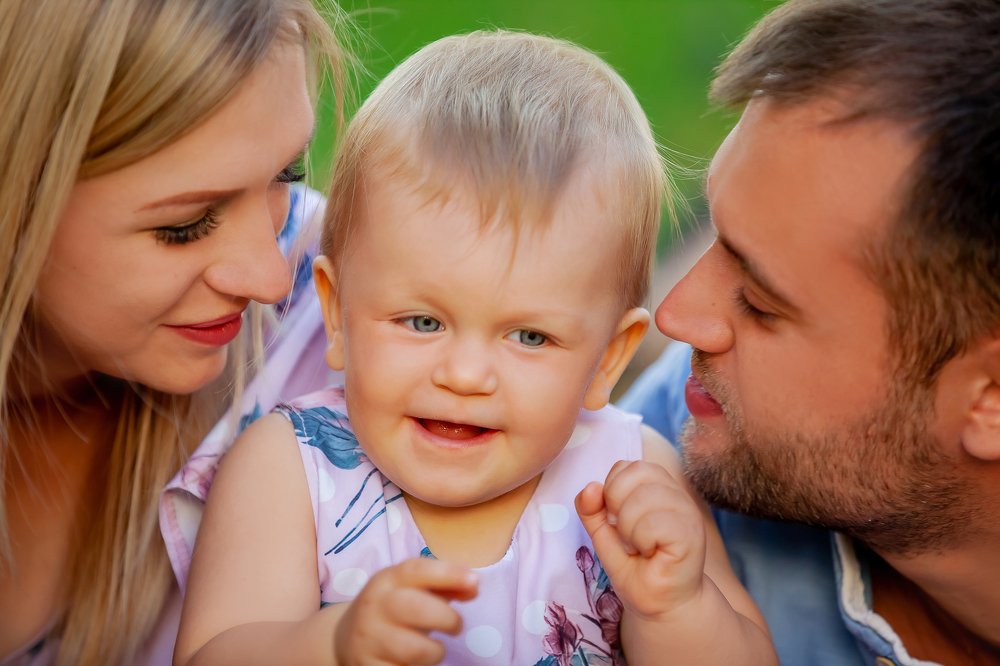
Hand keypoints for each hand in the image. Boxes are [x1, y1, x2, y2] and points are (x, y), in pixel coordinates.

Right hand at [334, 557, 477, 664]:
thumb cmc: (392, 609)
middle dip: (447, 618)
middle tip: (455, 626)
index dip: (448, 573)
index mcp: (387, 581)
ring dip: (435, 652)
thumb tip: (474, 585)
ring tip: (431, 649)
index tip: (475, 581)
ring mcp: (369, 639)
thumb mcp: (411, 588)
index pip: (416, 570)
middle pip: (418, 609)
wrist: (344, 638)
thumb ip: (444, 583)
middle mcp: (374, 606)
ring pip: (416, 649)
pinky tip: (411, 662)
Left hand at [575, 460, 705, 619]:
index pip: (627, 465)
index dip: (611, 490)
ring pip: (643, 497)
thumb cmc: (638, 569)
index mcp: (658, 488)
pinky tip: (649, 553)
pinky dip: (640, 540)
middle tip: (625, 535)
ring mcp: (687, 513)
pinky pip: (653, 523)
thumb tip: (590, 487)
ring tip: (637, 546)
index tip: (616, 520)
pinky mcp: (691, 535)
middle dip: (617, 504)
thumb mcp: (604, 536)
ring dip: (628, 527)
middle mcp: (676, 494)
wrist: (664, 606)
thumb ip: (592, 511)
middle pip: (636, 471)